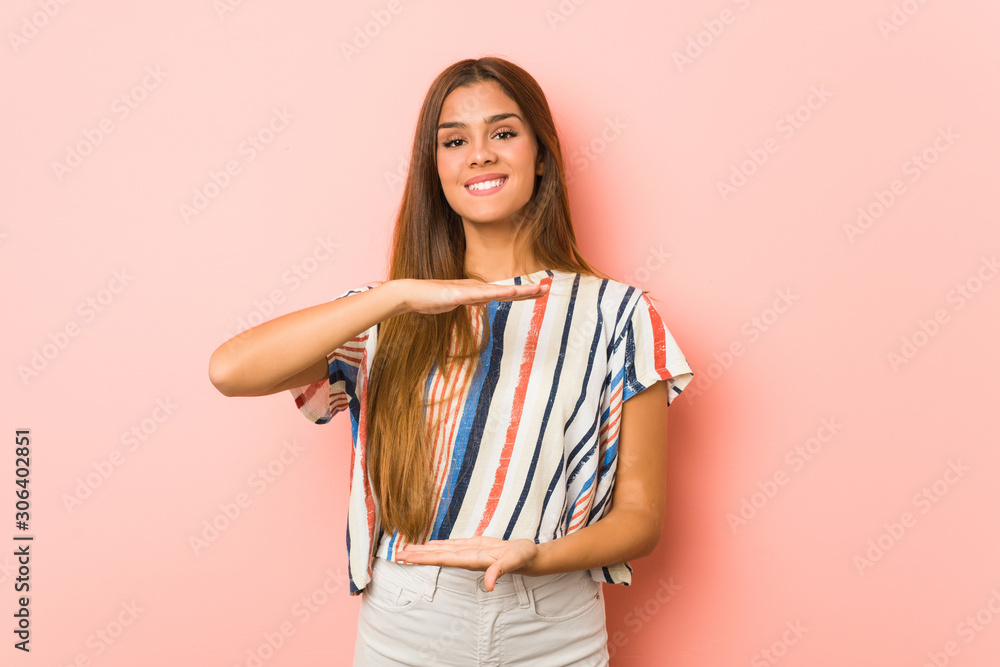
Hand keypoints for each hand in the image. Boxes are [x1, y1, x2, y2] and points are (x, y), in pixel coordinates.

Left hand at [397, 537, 538, 590]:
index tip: (409, 557)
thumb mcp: (513, 561)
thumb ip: (500, 572)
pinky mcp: (474, 545)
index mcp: (472, 560)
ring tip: (408, 548)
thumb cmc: (522, 557)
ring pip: (442, 550)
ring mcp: (469, 552)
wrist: (528, 555)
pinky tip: (430, 545)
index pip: (443, 558)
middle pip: (438, 556)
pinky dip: (438, 545)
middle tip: (398, 553)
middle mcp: (466, 557)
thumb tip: (489, 585)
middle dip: (418, 555)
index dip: (425, 558)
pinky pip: (452, 545)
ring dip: (425, 550)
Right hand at [399, 278, 548, 315]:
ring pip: (498, 291)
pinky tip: (510, 291)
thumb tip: (483, 300)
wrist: (410, 294)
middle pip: (507, 290)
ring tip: (536, 290)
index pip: (505, 293)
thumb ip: (470, 299)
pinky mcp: (458, 293)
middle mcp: (476, 288)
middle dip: (528, 290)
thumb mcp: (456, 302)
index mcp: (478, 292)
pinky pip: (481, 294)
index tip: (540, 290)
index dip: (523, 292)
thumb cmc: (431, 298)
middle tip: (548, 288)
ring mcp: (468, 290)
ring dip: (519, 290)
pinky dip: (497, 292)